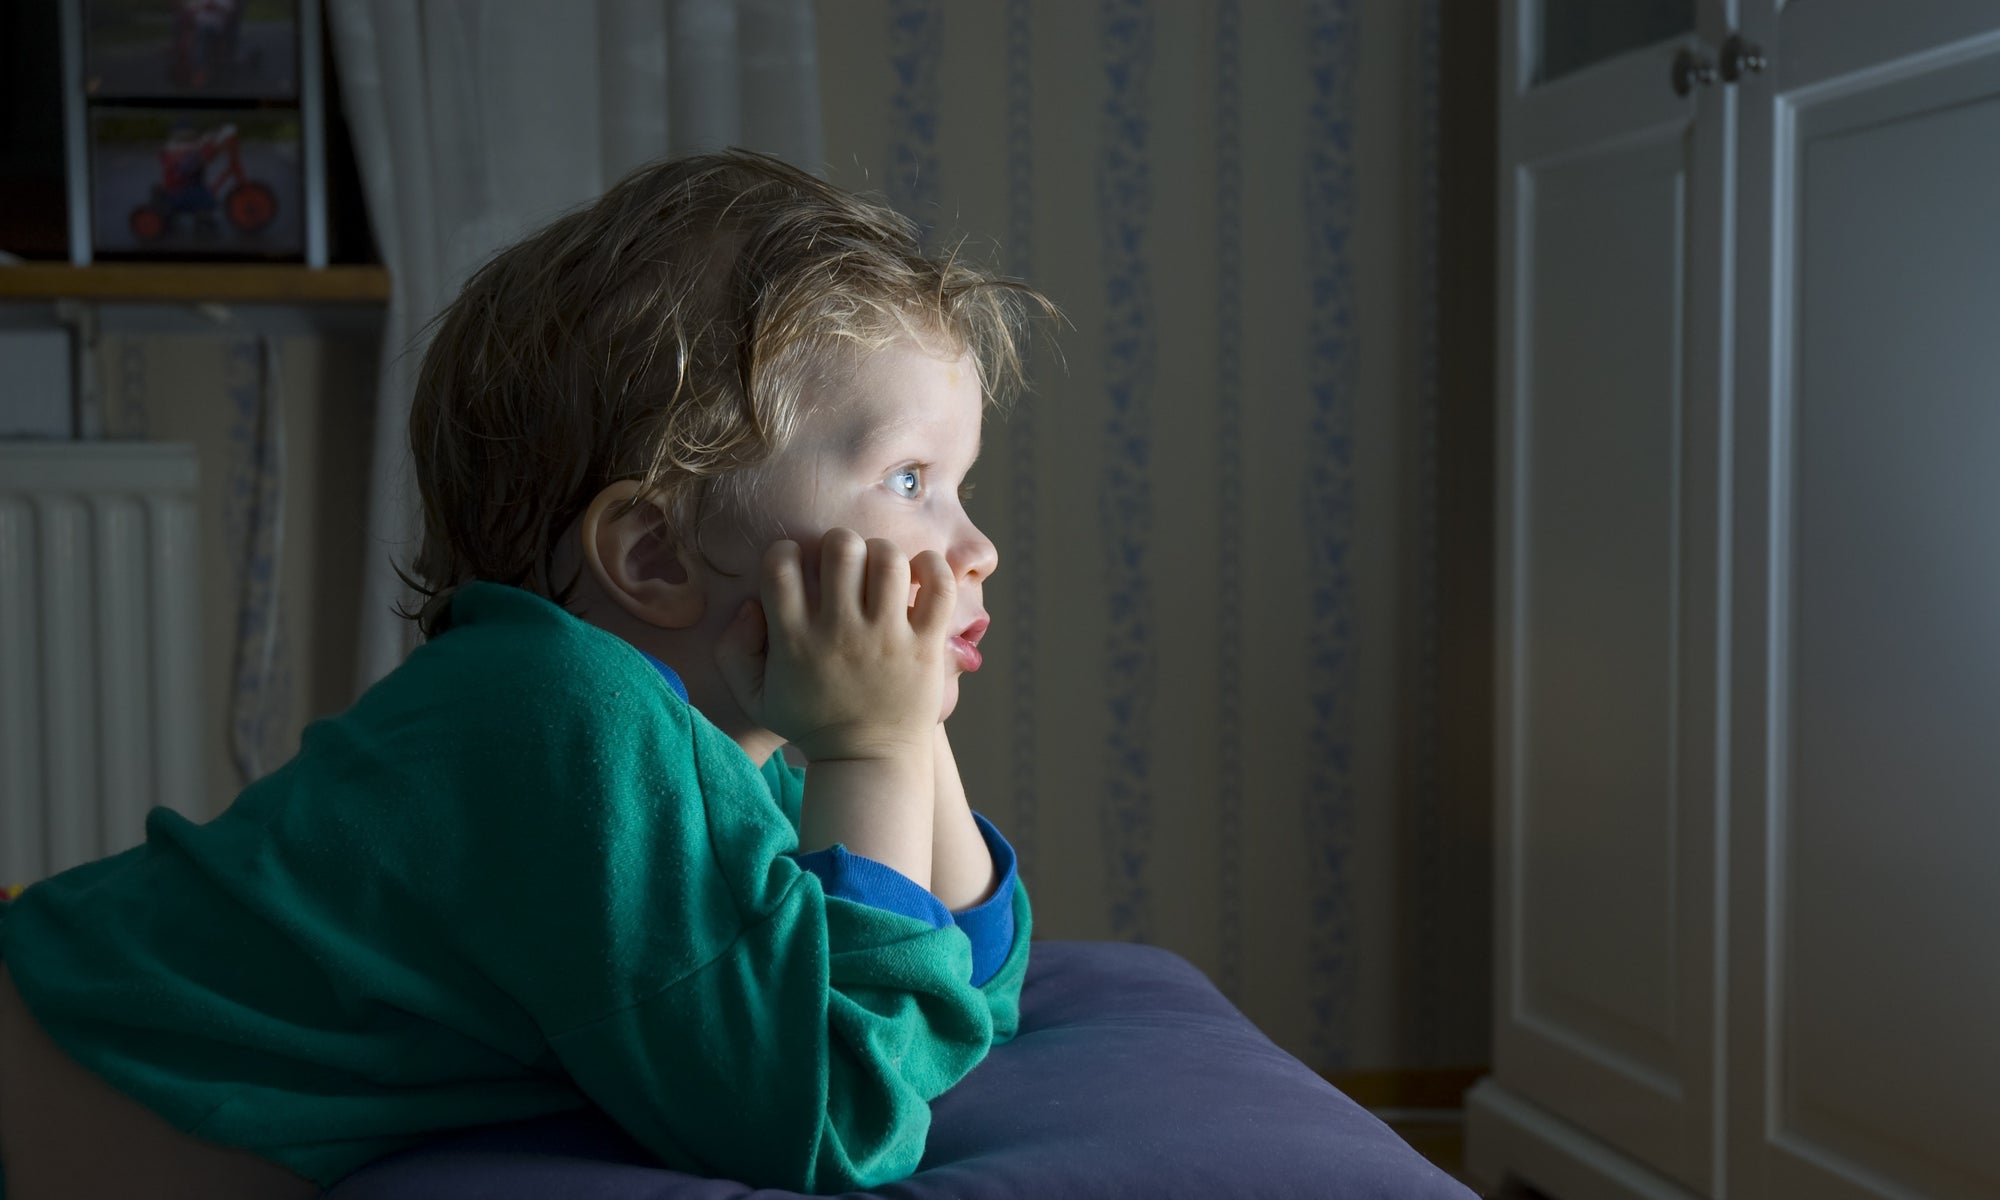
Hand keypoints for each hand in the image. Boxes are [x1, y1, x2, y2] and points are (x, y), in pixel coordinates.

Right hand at [715, 528, 954, 762]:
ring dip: (883, 553)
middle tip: (846, 566)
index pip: (781, 563)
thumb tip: (751, 605)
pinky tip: (919, 574)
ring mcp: (886, 638)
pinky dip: (932, 567)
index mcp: (795, 639)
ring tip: (881, 572)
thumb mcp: (754, 697)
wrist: (869, 761)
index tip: (799, 569)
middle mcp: (840, 633)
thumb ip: (732, 651)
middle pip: (840, 548)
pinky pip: (938, 586)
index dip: (787, 553)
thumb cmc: (813, 723)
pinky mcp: (925, 646)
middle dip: (840, 545)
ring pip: (888, 559)